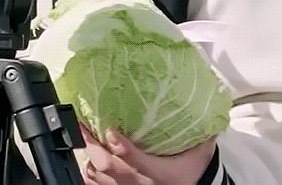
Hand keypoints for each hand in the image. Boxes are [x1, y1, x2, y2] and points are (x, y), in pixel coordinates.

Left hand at [79, 123, 215, 184]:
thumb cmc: (193, 172)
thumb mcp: (198, 152)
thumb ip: (197, 131)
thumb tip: (195, 104)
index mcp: (158, 172)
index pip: (135, 160)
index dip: (121, 147)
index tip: (110, 131)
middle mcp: (139, 183)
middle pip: (108, 167)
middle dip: (92, 145)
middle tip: (83, 124)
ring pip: (98, 176)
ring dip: (89, 157)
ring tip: (83, 137)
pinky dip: (89, 173)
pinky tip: (88, 160)